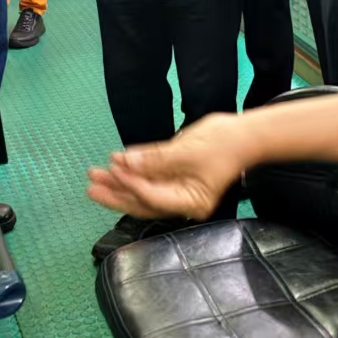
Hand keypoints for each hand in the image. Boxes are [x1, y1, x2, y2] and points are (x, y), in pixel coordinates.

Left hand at [87, 114, 246, 220]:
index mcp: (190, 203)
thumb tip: (126, 163)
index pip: (153, 197)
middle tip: (91, 186)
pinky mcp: (176, 175)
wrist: (246, 134)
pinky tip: (116, 164)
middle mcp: (182, 201)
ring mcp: (178, 189)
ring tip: (95, 177)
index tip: (113, 170)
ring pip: (142, 191)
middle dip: (116, 193)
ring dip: (119, 183)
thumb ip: (156, 159)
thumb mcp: (188, 151)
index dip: (131, 184)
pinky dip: (133, 171)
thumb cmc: (224, 144)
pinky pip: (149, 177)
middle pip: (142, 201)